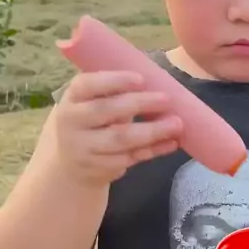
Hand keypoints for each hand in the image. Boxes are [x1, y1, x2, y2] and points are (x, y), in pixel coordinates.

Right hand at [54, 71, 182, 186]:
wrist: (70, 164)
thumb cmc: (91, 120)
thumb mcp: (92, 102)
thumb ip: (115, 92)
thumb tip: (157, 81)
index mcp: (72, 97)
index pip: (88, 85)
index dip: (114, 81)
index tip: (141, 79)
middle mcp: (72, 122)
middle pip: (106, 111)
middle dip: (139, 104)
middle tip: (167, 99)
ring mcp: (84, 148)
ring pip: (120, 139)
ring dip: (152, 131)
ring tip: (177, 124)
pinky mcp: (99, 169)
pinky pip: (130, 158)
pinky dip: (153, 150)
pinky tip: (172, 142)